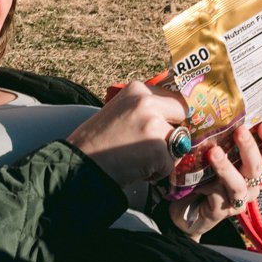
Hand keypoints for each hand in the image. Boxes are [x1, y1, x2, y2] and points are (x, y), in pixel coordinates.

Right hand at [67, 81, 188, 187]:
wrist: (79, 162)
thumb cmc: (97, 141)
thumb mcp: (120, 111)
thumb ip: (144, 109)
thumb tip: (173, 116)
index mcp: (137, 89)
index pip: (174, 97)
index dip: (172, 114)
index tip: (169, 123)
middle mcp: (146, 102)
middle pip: (182, 114)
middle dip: (173, 131)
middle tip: (151, 144)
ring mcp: (153, 124)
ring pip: (179, 142)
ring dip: (163, 156)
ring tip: (137, 158)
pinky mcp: (157, 148)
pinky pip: (170, 164)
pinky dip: (157, 172)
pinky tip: (136, 168)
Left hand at [168, 121, 261, 240]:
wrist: (183, 208)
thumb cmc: (198, 176)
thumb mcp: (207, 154)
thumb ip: (213, 137)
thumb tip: (206, 107)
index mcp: (250, 166)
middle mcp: (249, 182)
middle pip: (258, 165)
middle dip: (249, 147)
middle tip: (240, 131)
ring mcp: (237, 198)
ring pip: (239, 183)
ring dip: (227, 166)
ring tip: (214, 152)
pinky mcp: (223, 211)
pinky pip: (220, 197)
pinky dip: (210, 187)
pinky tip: (199, 181)